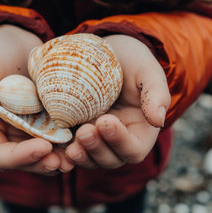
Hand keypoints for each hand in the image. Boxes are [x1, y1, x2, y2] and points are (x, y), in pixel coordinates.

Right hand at [0, 25, 73, 173]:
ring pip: (46, 153)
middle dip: (44, 164)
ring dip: (61, 159)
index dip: (20, 157)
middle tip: (63, 161)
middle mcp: (11, 134)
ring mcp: (33, 129)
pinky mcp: (51, 120)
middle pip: (26, 161)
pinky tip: (88, 138)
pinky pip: (61, 136)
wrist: (15, 42)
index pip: (0, 154)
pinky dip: (73, 142)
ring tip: (78, 156)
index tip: (43, 147)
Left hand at [66, 34, 170, 168]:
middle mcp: (118, 140)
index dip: (120, 141)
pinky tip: (53, 145)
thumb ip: (157, 94)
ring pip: (89, 159)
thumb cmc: (133, 61)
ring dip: (80, 155)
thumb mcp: (147, 72)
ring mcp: (96, 139)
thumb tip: (158, 121)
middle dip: (97, 149)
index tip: (106, 121)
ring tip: (70, 145)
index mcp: (140, 131)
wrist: (108, 52)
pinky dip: (62, 152)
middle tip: (85, 131)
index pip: (134, 149)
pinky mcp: (75, 132)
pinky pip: (70, 149)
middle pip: (110, 159)